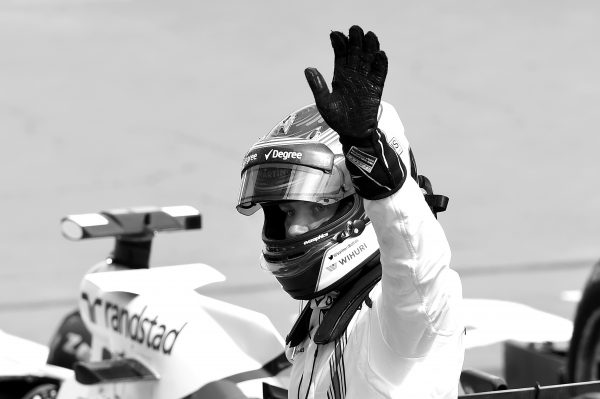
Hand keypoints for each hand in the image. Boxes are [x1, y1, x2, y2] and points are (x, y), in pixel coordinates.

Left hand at [304, 25, 387, 141]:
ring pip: (369, 59)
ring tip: (369, 35)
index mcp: (340, 75)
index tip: (335, 34)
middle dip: (355, 40)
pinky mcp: (376, 88)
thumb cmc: (337, 119)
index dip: (339, 43)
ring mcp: (366, 80)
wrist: (352, 133)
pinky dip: (381, 64)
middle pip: (356, 52)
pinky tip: (380, 54)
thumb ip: (318, 86)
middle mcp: (354, 74)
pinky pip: (380, 73)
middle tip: (355, 29)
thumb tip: (308, 68)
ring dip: (370, 47)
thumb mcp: (324, 103)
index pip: (340, 54)